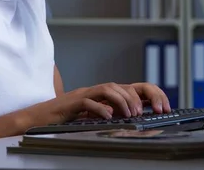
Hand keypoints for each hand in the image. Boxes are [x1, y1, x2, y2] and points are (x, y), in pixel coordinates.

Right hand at [25, 82, 170, 126]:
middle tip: (148, 112)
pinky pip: (88, 101)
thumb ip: (113, 113)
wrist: (40, 117)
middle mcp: (97, 90)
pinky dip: (100, 108)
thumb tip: (137, 117)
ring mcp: (85, 93)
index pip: (133, 87)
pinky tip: (108, 117)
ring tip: (131, 114)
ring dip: (123, 101)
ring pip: (109, 89)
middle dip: (139, 97)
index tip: (164, 107)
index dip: (151, 94)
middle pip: (123, 86)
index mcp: (105, 94)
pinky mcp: (73, 102)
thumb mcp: (96, 115)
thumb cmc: (68, 117)